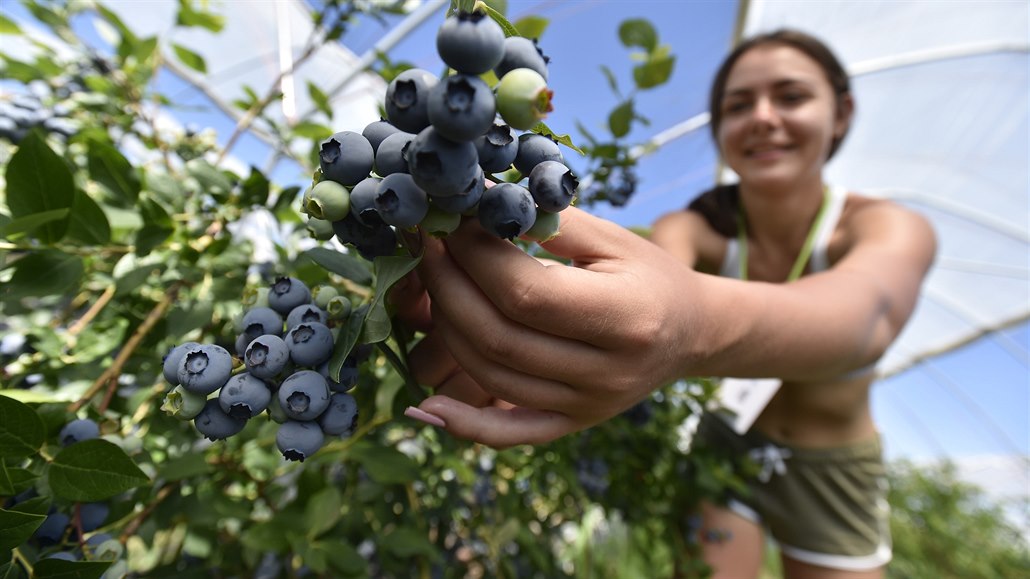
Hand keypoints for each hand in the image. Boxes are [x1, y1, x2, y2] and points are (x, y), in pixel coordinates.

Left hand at [403, 207, 699, 446]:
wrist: (691, 334)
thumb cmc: (649, 275)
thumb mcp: (613, 239)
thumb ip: (549, 221)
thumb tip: (476, 200)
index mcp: (625, 317)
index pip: (526, 294)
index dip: (475, 258)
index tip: (448, 224)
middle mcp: (607, 372)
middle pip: (500, 337)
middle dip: (449, 287)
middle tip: (427, 248)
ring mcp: (587, 406)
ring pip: (492, 377)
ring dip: (446, 331)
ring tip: (432, 287)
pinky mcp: (571, 425)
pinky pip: (508, 433)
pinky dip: (463, 424)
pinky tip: (424, 408)